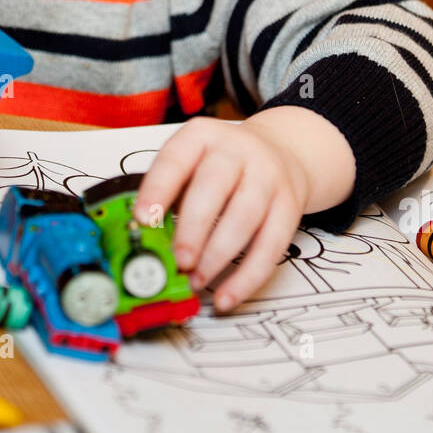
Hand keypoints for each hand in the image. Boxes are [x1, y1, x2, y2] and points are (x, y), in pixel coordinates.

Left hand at [132, 109, 355, 312]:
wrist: (281, 150)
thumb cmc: (222, 165)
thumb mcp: (192, 163)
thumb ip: (169, 195)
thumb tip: (145, 241)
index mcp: (202, 136)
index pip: (175, 159)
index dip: (158, 190)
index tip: (143, 220)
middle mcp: (238, 150)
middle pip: (214, 187)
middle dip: (193, 228)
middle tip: (177, 260)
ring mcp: (268, 177)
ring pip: (244, 218)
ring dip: (217, 256)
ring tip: (196, 280)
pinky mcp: (289, 207)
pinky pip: (271, 247)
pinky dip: (247, 277)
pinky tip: (227, 296)